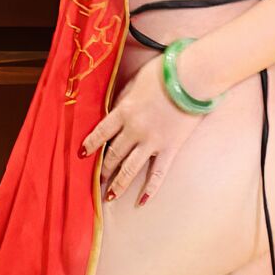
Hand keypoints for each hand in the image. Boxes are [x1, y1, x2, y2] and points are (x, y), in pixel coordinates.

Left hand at [79, 50, 202, 205]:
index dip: (90, 145)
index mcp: (124, 111)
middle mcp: (134, 130)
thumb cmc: (165, 74)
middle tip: (96, 180)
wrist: (193, 78)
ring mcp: (152, 142)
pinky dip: (150, 189)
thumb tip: (117, 110)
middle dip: (103, 168)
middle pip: (113, 154)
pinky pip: (157, 173)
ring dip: (118, 183)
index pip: (100, 132)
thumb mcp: (136, 82)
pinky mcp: (170, 149)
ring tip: (110, 196)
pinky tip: (142, 201)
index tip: (82, 155)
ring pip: (130, 169)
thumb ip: (125, 98)